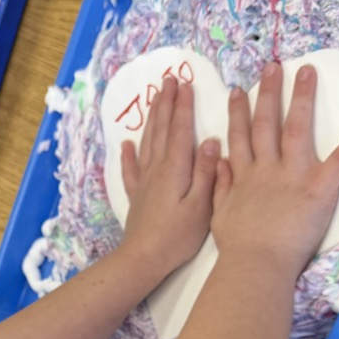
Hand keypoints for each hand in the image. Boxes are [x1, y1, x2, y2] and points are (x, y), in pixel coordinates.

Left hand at [118, 77, 220, 275]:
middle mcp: (156, 169)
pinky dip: (128, 155)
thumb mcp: (201, 206)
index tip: (185, 84)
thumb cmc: (178, 236)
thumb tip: (213, 141)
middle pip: (161, 130)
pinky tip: (126, 145)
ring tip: (155, 100)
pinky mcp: (136, 196)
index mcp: (175, 169)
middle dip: (165, 103)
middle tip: (168, 80)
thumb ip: (207, 173)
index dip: (183, 106)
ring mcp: (144, 182)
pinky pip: (131, 169)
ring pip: (147, 143)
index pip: (180, 130)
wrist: (143, 258)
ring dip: (151, 119)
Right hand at [212, 61, 338, 278]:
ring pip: (297, 128)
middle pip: (266, 123)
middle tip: (273, 66)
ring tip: (306, 71)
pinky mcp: (319, 187)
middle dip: (269, 92)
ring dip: (302, 98)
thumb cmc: (238, 247)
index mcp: (245, 177)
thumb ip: (222, 186)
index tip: (237, 91)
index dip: (238, 112)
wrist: (255, 263)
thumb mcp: (220, 215)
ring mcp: (293, 174)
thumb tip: (220, 161)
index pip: (240, 137)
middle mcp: (267, 168)